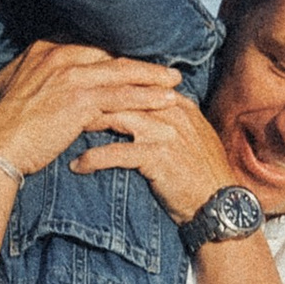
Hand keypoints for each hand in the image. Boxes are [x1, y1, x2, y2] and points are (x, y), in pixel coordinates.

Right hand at [0, 40, 194, 187]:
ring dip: (151, 77)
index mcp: (41, 51)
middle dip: (139, 62)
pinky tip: (166, 101)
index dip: (111, 55)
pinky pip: (122, 97)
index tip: (130, 60)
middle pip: (110, 56)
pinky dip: (147, 98)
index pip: (86, 48)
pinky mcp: (81, 101)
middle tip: (164, 67)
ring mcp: (71, 77)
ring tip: (174, 82)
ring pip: (122, 73)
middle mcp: (58, 57)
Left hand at [70, 80, 229, 224]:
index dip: (106, 82)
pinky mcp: (158, 156)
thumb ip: (166, 117)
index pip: (136, 80)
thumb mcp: (188, 136)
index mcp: (177, 102)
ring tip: (64, 132)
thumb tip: (138, 107)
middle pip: (123, 93)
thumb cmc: (200, 173)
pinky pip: (117, 153)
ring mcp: (165, 132)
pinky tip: (78, 165)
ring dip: (87, 124)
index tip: (80, 87)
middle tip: (63, 105)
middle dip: (91, 98)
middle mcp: (172, 111)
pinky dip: (94, 159)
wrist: (220, 203)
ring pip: (117, 117)